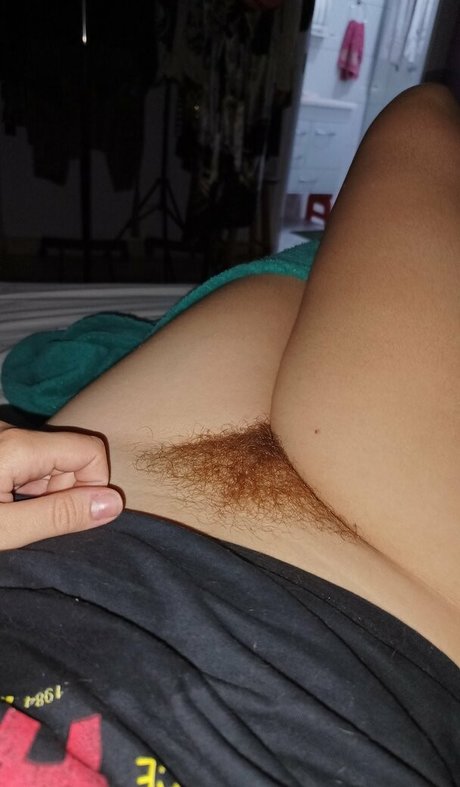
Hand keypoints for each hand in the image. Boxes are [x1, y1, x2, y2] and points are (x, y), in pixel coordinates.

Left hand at [0, 421, 123, 549]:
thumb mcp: (4, 529)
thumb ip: (58, 515)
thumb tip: (114, 503)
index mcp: (20, 445)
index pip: (91, 451)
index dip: (92, 487)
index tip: (65, 517)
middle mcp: (13, 431)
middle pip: (71, 456)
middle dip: (65, 492)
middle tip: (29, 521)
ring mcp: (2, 438)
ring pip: (49, 461)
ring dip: (43, 492)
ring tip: (11, 516)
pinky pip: (28, 462)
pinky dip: (26, 488)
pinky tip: (5, 507)